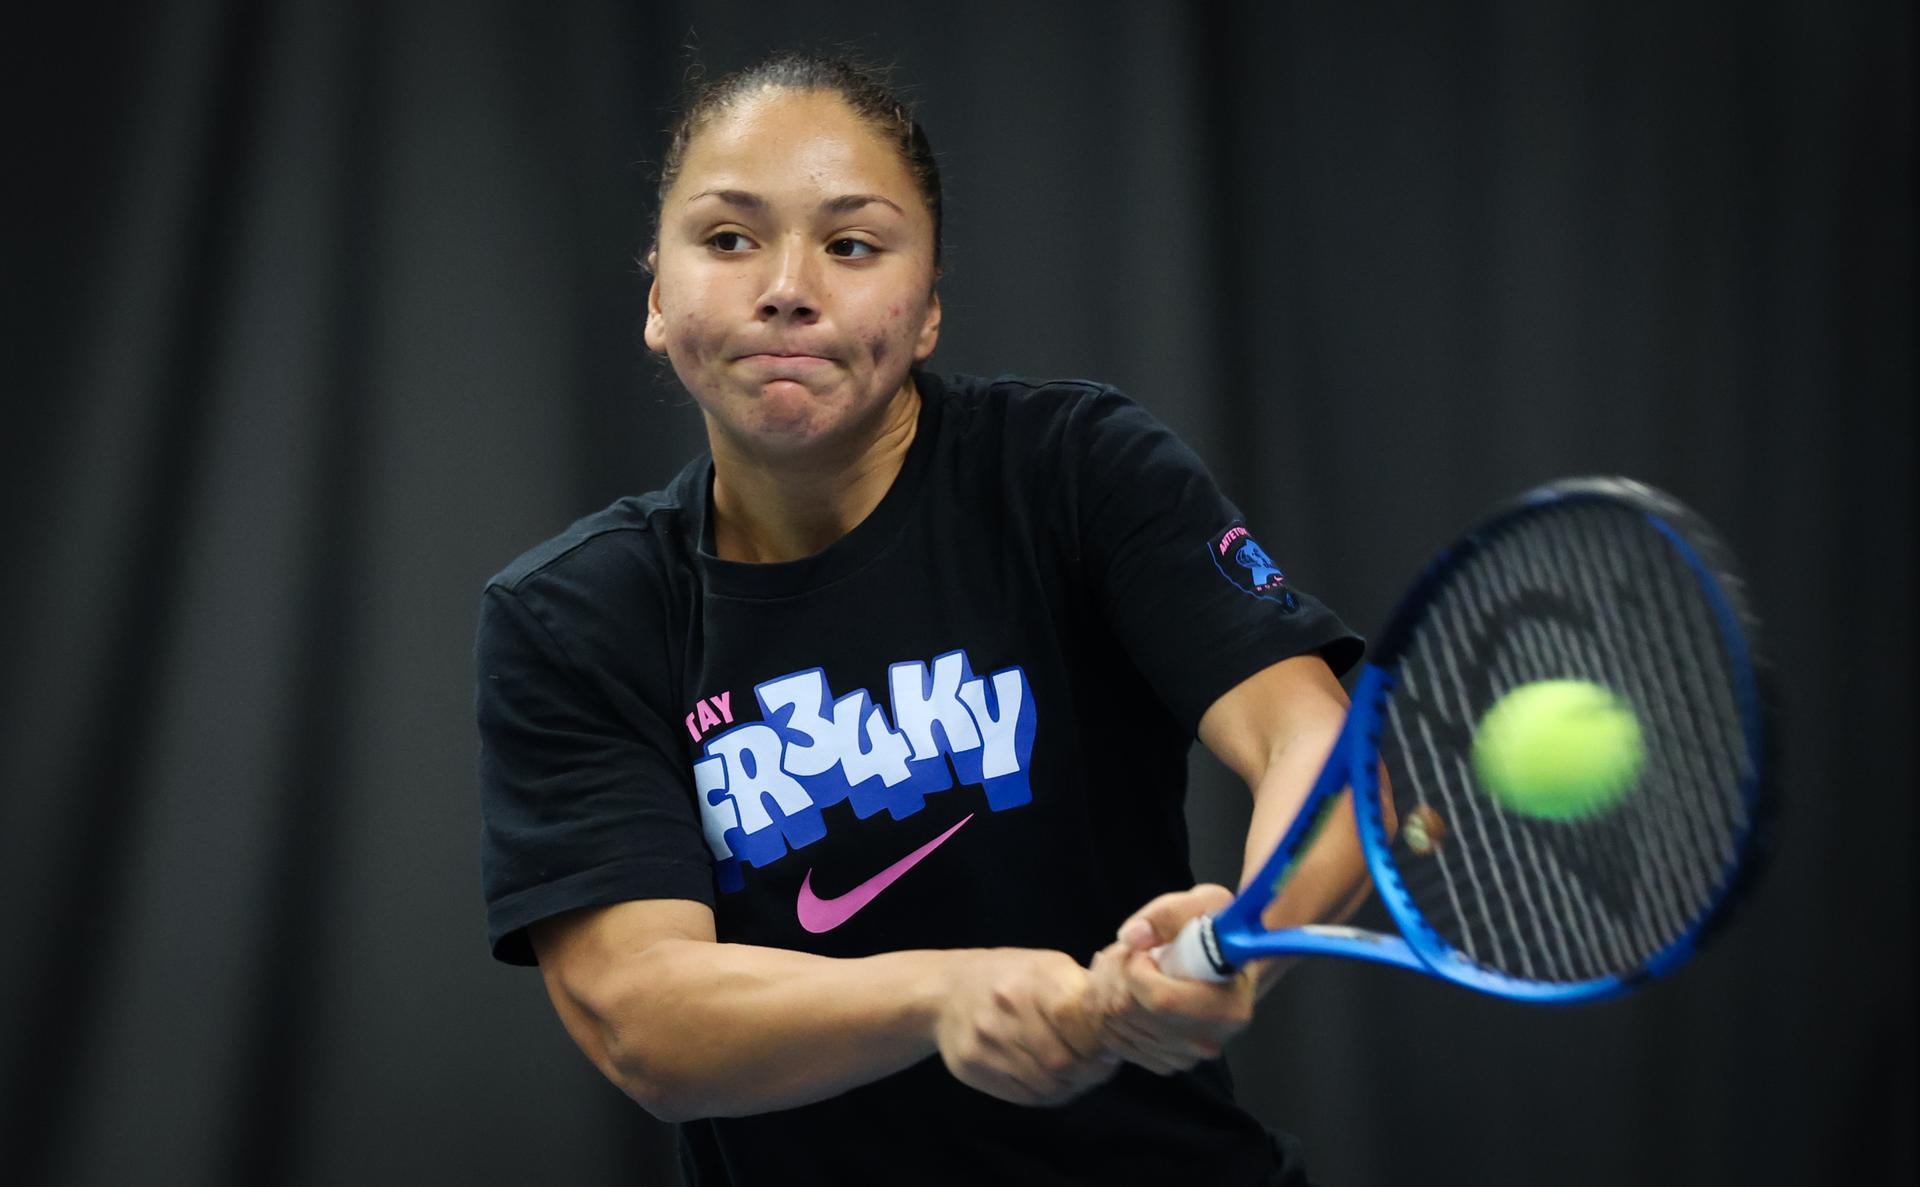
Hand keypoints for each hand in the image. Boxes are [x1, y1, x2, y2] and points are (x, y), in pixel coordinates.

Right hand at [933, 948, 1120, 1105]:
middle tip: (1099, 1066)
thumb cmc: (1009, 977)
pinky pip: (1024, 1095)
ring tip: (1078, 1074)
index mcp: (1031, 979)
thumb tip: (1122, 1025)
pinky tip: (1054, 1080)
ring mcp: (987, 1041)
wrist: (945, 992)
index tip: (1109, 1046)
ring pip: (1046, 1083)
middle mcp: (1006, 1010)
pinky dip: (1048, 1094)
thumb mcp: (1046, 967)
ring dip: (1072, 1085)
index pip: (1077, 1020)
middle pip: (1064, 1060)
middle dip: (1090, 1070)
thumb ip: (1082, 992)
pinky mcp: (973, 1067)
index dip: (1099, 1041)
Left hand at [1090, 885, 1255, 1074]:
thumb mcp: (1205, 904)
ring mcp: (1183, 1056)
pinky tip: (1122, 987)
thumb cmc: (1217, 930)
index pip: (1160, 1000)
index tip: (1144, 948)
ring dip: (1105, 987)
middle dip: (1114, 972)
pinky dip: (1105, 1010)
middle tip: (1127, 951)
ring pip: (1112, 1024)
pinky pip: (1113, 1038)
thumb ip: (1168, 915)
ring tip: (1124, 964)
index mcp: (1227, 1007)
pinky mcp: (1163, 1062)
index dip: (1135, 968)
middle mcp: (1206, 1040)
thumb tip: (1133, 937)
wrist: (1226, 961)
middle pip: (1127, 1011)